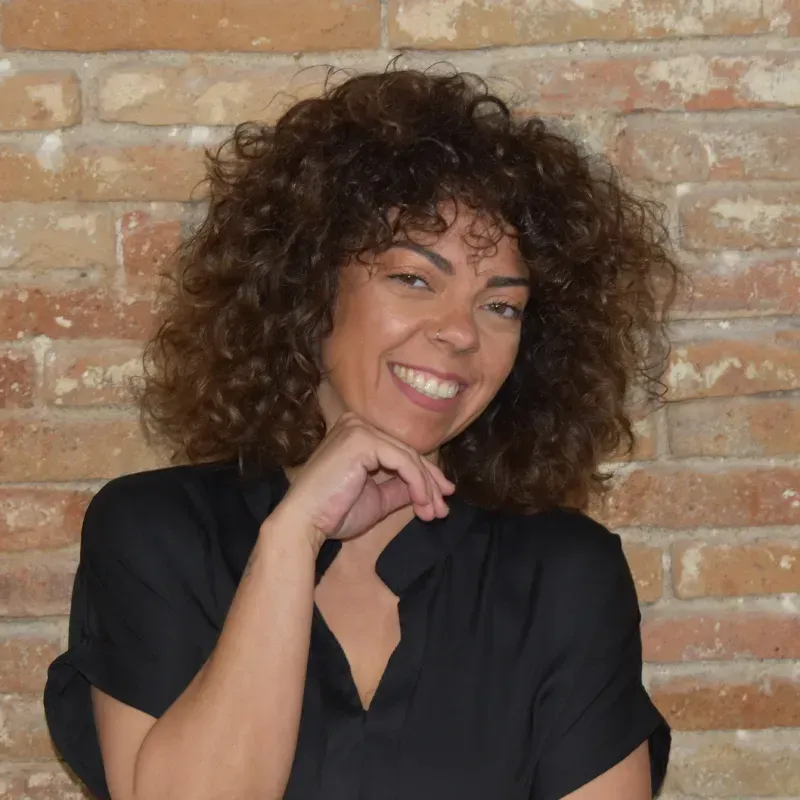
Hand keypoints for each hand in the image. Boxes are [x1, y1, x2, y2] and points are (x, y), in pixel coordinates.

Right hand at [274, 412, 454, 546]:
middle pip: (407, 453)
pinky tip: (422, 502)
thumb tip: (429, 489)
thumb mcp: (377, 499)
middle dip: (430, 483)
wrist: (304, 522)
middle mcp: (357, 424)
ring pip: (408, 457)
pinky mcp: (362, 440)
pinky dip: (418, 483)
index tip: (442, 500)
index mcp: (357, 434)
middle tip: (443, 509)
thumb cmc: (333, 512)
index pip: (400, 452)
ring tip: (435, 512)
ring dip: (426, 487)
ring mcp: (359, 429)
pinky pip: (402, 461)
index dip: (425, 476)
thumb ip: (400, 488)